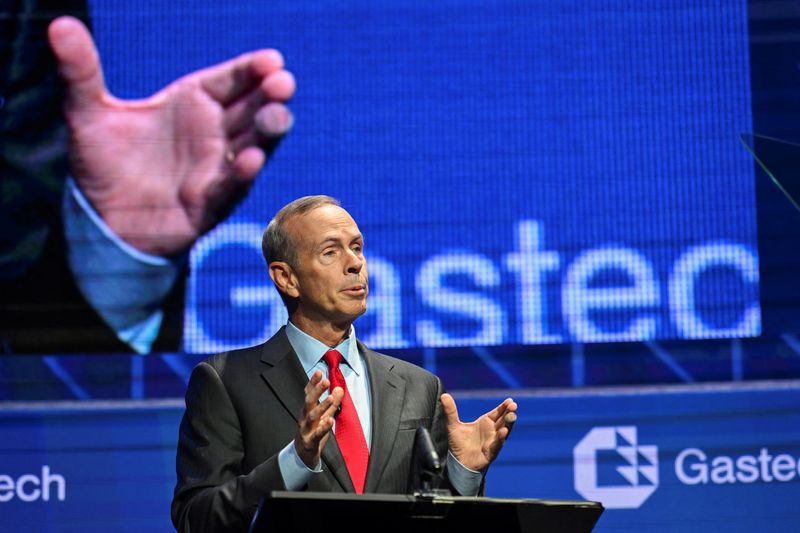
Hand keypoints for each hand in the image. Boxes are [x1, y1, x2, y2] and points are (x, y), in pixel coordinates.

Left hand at [48, 16, 295, 255]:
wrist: (103, 221)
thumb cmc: (103, 163)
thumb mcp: (88, 114)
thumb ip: (81, 71)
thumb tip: (58, 25)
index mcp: (193, 103)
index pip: (231, 79)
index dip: (252, 70)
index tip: (272, 60)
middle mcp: (213, 133)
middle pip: (252, 109)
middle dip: (270, 96)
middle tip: (282, 83)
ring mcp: (217, 167)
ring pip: (253, 144)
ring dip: (268, 131)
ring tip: (277, 114)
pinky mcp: (211, 202)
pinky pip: (230, 185)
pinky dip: (241, 173)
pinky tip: (250, 158)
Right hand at [294, 370, 343, 468]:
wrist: (303, 454)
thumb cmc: (314, 432)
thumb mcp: (325, 416)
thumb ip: (332, 403)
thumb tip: (340, 388)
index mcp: (307, 410)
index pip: (308, 394)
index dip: (313, 383)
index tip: (319, 372)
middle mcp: (305, 417)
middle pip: (309, 402)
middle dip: (317, 391)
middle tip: (326, 381)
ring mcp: (306, 429)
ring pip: (313, 416)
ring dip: (321, 406)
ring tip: (331, 398)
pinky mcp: (310, 441)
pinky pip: (317, 434)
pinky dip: (323, 427)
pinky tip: (330, 420)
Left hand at [441, 393, 516, 471]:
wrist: (458, 463)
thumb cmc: (459, 444)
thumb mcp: (453, 426)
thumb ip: (450, 411)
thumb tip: (444, 395)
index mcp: (485, 423)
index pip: (497, 412)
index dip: (504, 407)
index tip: (510, 400)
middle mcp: (492, 431)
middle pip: (504, 420)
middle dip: (509, 413)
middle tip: (513, 406)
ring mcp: (493, 441)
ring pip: (504, 431)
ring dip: (509, 423)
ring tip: (512, 415)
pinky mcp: (491, 453)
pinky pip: (497, 445)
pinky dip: (500, 438)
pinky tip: (503, 431)